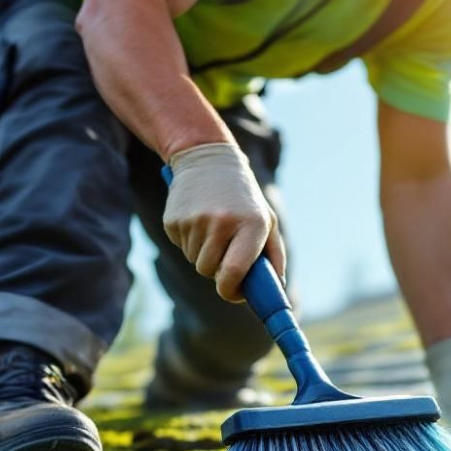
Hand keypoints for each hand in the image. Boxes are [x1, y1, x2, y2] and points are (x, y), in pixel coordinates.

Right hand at [163, 142, 285, 302]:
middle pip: (210, 271)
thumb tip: (277, 287)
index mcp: (251, 224)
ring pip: (195, 260)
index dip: (232, 291)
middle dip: (217, 269)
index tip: (234, 292)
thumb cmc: (243, 197)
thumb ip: (274, 254)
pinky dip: (189, 240)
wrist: (208, 158)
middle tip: (224, 250)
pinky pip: (181, 246)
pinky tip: (197, 218)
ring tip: (212, 227)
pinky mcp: (174, 219)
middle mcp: (222, 222)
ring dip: (203, 253)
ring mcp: (195, 220)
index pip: (235, 272)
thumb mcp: (266, 219)